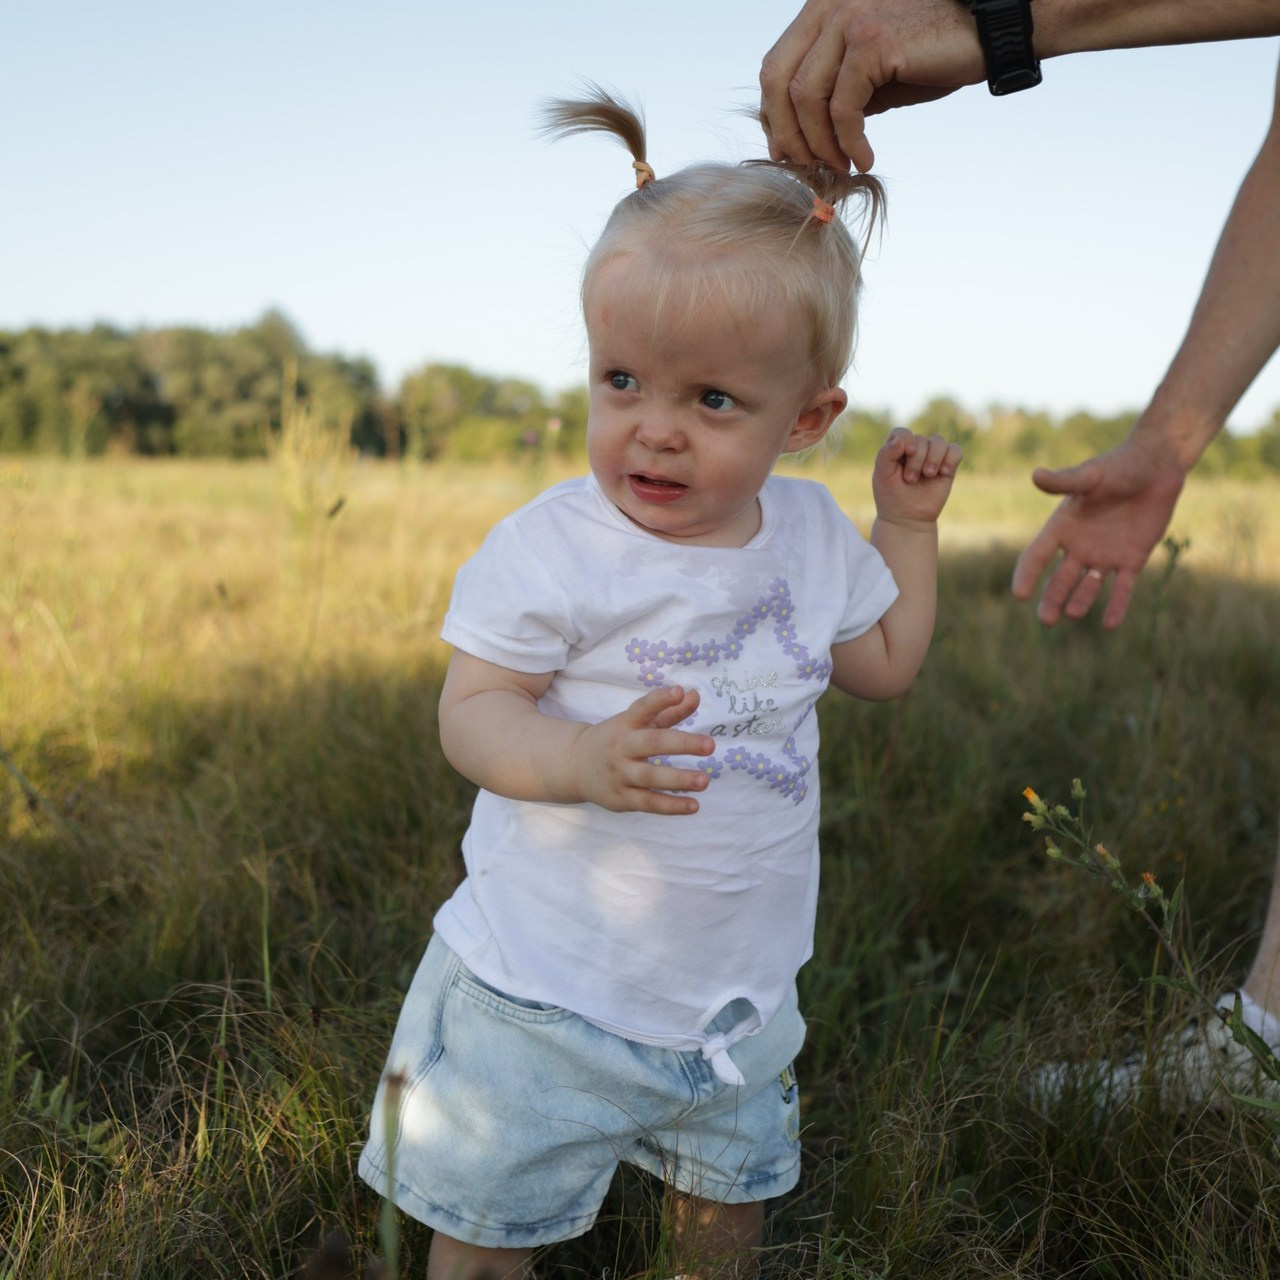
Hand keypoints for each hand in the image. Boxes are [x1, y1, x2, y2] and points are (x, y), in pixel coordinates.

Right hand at [570, 685, 715, 815]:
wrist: (575, 766)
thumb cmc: (618, 740)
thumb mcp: (638, 723)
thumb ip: (669, 711)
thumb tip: (695, 695)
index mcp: (626, 723)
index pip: (643, 708)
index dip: (660, 699)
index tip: (678, 691)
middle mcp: (622, 746)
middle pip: (651, 743)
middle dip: (681, 744)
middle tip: (710, 745)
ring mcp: (620, 773)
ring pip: (650, 777)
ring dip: (679, 779)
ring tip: (704, 781)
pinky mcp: (621, 798)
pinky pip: (648, 803)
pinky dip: (671, 806)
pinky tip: (694, 805)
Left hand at [759, 0, 983, 170]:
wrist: (987, 35)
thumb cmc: (930, 56)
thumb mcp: (869, 74)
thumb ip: (832, 90)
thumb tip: (798, 134)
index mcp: (822, 9)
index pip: (775, 67)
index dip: (772, 115)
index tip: (786, 152)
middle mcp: (829, 5)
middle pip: (778, 81)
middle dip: (788, 134)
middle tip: (808, 167)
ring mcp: (848, 17)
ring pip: (806, 98)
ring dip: (819, 144)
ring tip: (841, 166)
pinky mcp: (871, 40)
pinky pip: (842, 107)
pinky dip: (849, 142)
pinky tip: (864, 158)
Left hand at [872, 427, 962, 524]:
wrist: (908, 518)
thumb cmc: (891, 497)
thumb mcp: (882, 476)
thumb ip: (886, 455)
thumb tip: (900, 439)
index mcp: (896, 449)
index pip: (902, 432)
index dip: (906, 439)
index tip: (907, 452)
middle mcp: (915, 450)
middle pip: (921, 439)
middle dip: (917, 459)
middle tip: (910, 479)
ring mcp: (932, 457)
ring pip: (939, 441)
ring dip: (933, 458)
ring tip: (928, 475)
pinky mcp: (948, 466)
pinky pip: (956, 450)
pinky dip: (951, 458)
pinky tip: (944, 472)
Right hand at [1010, 435, 1186, 627]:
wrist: (1156, 467)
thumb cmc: (1119, 466)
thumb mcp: (1090, 475)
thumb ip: (1064, 482)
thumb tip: (1035, 475)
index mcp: (1063, 528)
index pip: (1037, 556)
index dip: (1026, 574)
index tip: (1019, 594)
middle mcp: (1079, 547)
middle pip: (1059, 580)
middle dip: (1051, 600)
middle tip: (1046, 620)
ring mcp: (1105, 556)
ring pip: (1087, 587)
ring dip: (1079, 602)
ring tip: (1072, 614)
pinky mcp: (1132, 560)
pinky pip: (1122, 589)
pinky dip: (1116, 606)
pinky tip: (1109, 625)